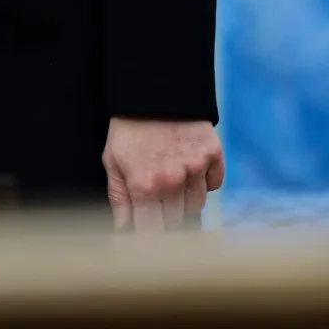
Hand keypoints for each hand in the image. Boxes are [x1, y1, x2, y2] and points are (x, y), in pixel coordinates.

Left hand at [102, 118, 223, 231]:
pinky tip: (191, 173)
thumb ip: (119, 199)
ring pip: (196, 206)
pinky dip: (205, 183)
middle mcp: (172, 180)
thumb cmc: (129, 128)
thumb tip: (123, 229)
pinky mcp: (213, 153)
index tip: (146, 238)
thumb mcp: (113, 162)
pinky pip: (214, 183)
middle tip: (157, 207)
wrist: (155, 90)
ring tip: (173, 187)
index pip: (151, 233)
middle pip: (175, 221)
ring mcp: (196, 167)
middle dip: (164, 219)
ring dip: (185, 202)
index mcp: (144, 186)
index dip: (148, 239)